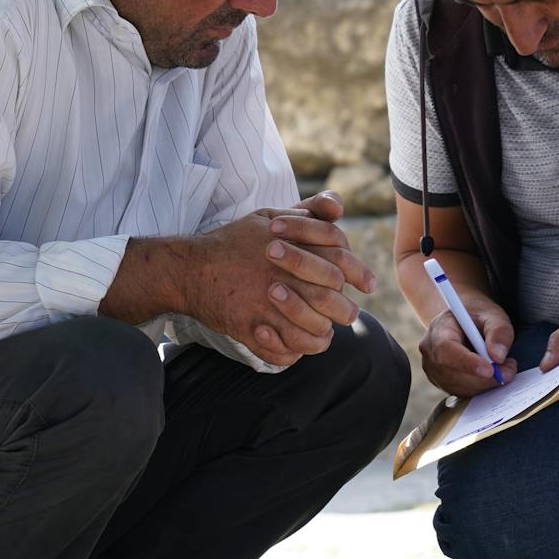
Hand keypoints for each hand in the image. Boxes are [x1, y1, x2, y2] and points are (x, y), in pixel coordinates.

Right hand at [180, 194, 372, 365]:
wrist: (188, 268)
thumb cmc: (233, 242)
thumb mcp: (268, 217)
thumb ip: (306, 212)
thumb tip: (337, 206)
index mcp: (291, 247)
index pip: (340, 259)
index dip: (359, 273)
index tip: (369, 285)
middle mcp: (282, 276)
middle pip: (332, 301)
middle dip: (344, 310)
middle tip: (346, 315)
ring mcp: (267, 306)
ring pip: (314, 332)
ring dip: (321, 334)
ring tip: (320, 331)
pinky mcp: (251, 329)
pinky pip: (285, 352)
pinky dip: (293, 352)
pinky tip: (293, 344)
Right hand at [418, 295, 515, 396]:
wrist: (465, 322)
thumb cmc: (477, 316)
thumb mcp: (493, 315)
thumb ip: (499, 332)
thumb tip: (498, 356)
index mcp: (439, 328)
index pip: (445, 349)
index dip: (467, 362)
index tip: (490, 369)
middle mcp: (430, 351)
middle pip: (451, 373)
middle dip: (483, 378)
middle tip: (508, 371)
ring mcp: (434, 370)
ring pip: (458, 387)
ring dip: (485, 384)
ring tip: (504, 369)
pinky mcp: (443, 382)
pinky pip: (461, 392)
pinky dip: (480, 388)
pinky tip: (492, 376)